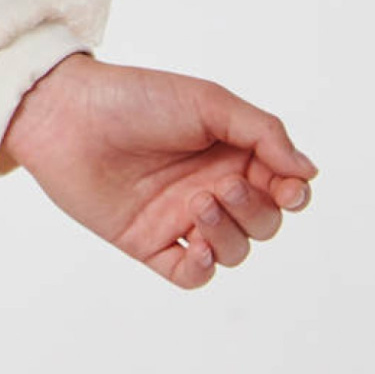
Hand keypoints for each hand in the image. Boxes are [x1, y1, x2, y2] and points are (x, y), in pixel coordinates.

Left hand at [0, 53, 318, 286]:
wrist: (66, 115)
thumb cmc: (135, 98)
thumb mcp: (208, 102)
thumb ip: (264, 133)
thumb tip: (308, 172)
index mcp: (230, 153)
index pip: (282, 188)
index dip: (293, 194)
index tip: (287, 188)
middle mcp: (209, 187)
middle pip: (263, 223)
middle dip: (256, 212)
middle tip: (222, 188)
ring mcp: (179, 218)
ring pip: (233, 252)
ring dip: (229, 237)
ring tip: (198, 206)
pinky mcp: (148, 243)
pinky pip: (191, 276)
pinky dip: (202, 269)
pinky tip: (193, 247)